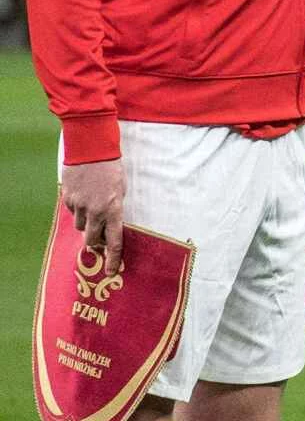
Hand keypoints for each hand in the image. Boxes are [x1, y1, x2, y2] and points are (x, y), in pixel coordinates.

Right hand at [60, 156, 124, 275]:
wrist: (91, 149)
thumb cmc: (112, 169)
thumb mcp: (121, 191)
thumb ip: (114, 209)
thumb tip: (108, 226)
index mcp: (112, 210)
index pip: (114, 241)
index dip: (113, 258)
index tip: (112, 271)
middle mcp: (94, 211)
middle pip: (91, 240)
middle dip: (95, 243)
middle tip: (99, 240)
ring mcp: (78, 205)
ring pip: (79, 226)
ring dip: (86, 224)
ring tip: (92, 209)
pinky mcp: (67, 198)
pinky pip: (71, 211)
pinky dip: (77, 209)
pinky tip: (83, 197)